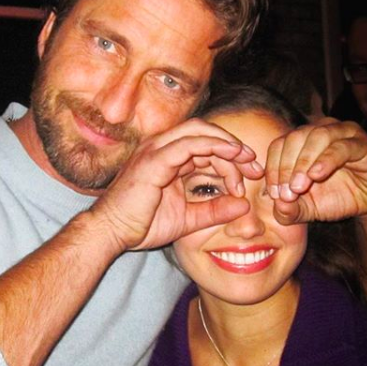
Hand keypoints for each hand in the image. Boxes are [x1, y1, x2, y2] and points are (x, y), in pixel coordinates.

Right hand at [90, 118, 263, 250]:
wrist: (112, 232)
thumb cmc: (142, 224)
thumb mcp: (188, 218)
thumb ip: (214, 210)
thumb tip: (244, 206)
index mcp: (167, 158)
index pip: (204, 147)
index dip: (230, 158)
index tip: (250, 177)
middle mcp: (161, 148)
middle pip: (206, 134)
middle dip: (234, 148)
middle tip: (255, 167)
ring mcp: (156, 150)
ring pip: (200, 133)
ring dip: (227, 145)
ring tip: (247, 160)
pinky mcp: (155, 158)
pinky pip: (189, 143)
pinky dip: (214, 145)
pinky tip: (232, 155)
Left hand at [265, 118, 366, 223]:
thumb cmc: (335, 198)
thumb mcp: (306, 209)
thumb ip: (288, 210)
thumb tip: (277, 205)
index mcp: (300, 142)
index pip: (278, 146)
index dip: (272, 169)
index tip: (274, 194)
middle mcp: (319, 132)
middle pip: (293, 139)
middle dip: (285, 167)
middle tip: (286, 193)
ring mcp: (342, 134)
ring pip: (316, 137)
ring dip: (303, 162)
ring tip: (299, 187)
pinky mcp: (362, 143)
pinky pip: (341, 146)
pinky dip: (326, 160)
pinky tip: (317, 176)